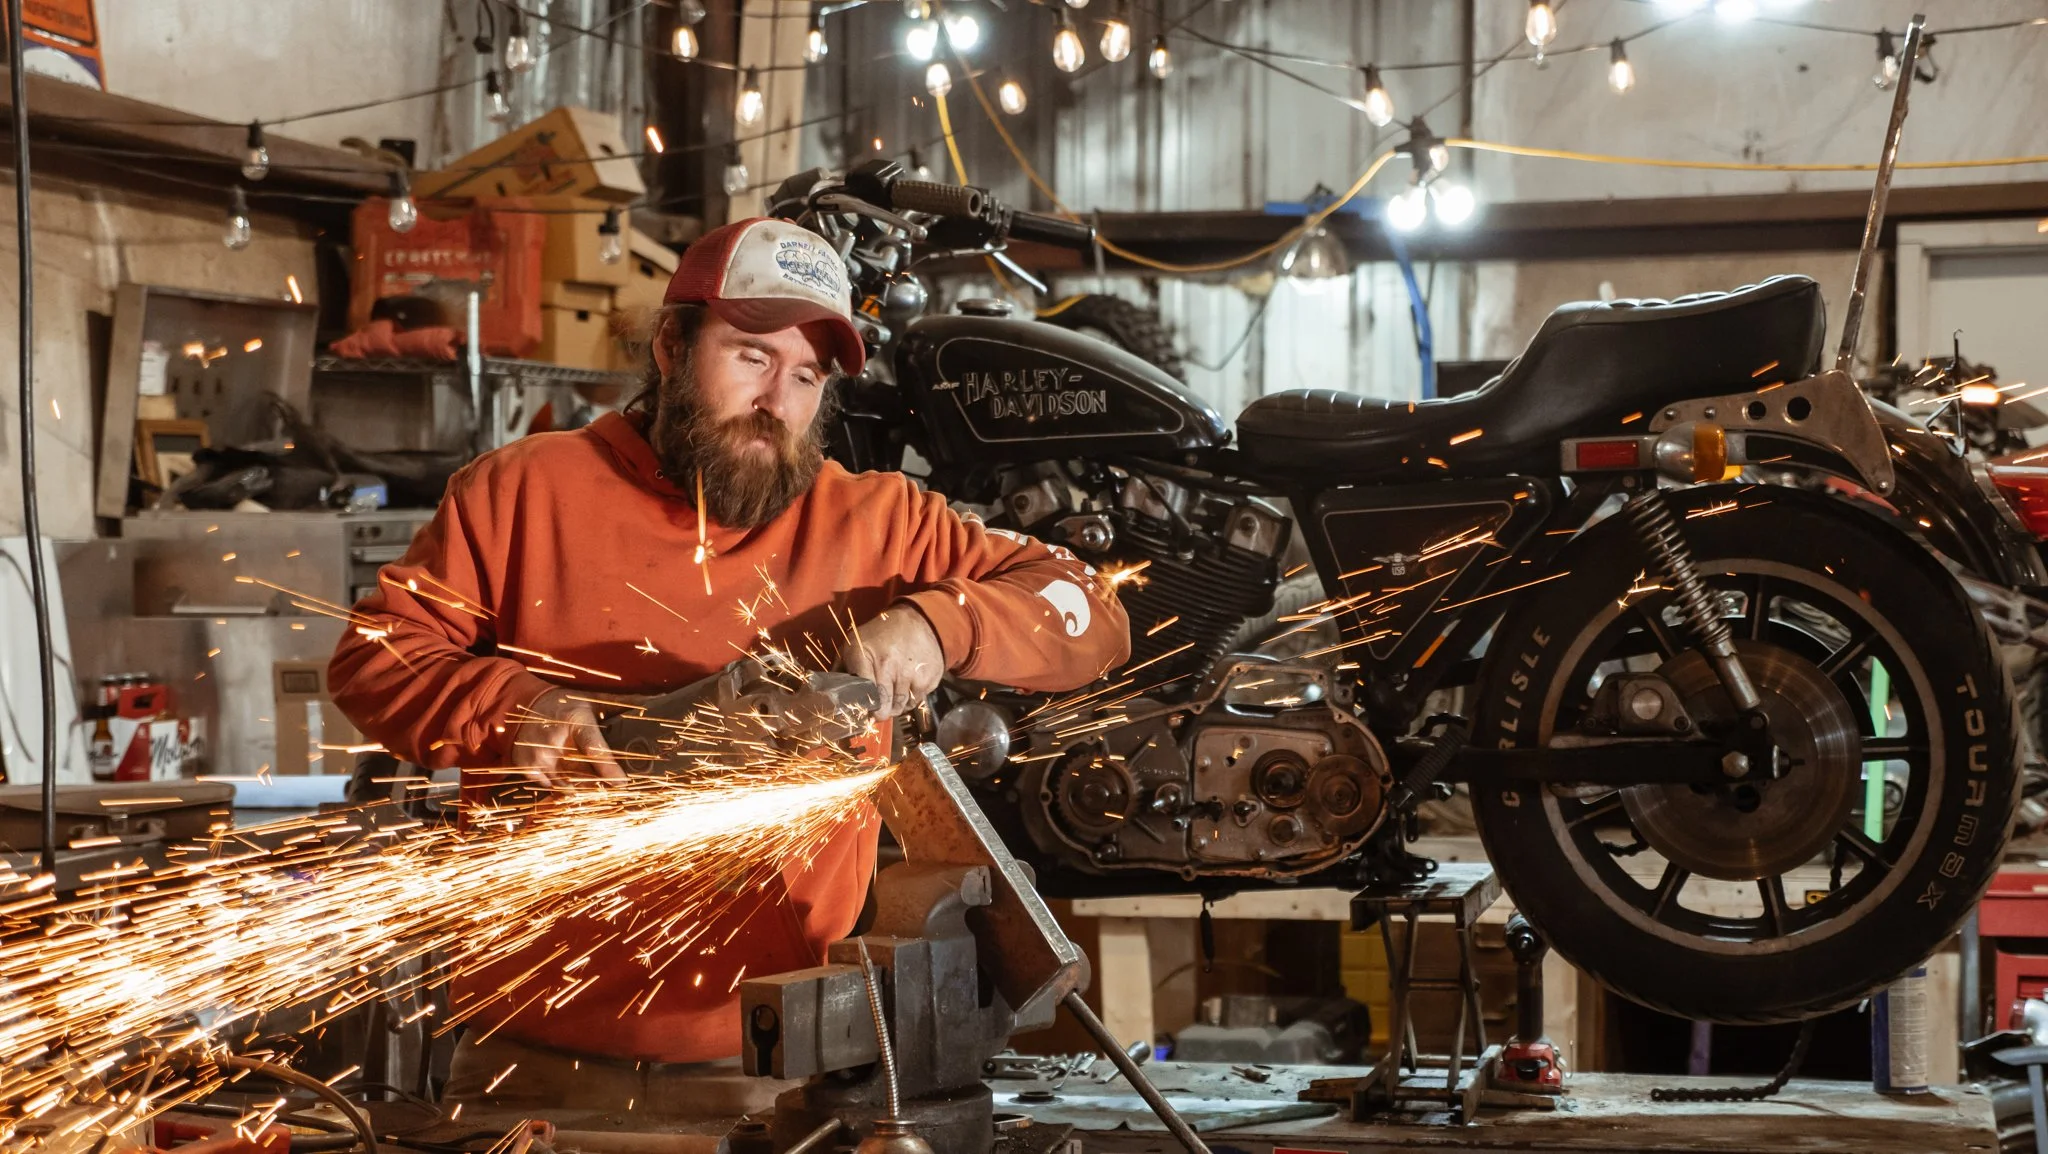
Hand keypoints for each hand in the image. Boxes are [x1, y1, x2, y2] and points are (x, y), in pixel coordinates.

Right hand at [510, 686, 625, 786]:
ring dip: (582, 790)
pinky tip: (572, 783)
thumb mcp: (593, 700)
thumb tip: (652, 700)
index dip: (609, 769)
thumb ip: (623, 702)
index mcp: (575, 722)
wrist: (527, 703)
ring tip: (595, 788)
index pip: (594, 750)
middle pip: (582, 775)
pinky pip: (550, 788)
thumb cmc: (567, 704)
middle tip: (612, 789)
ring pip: (566, 787)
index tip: (623, 783)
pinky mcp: (526, 767)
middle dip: (599, 785)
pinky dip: (563, 788)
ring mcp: (538, 756)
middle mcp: (553, 741)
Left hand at [841, 604, 946, 718]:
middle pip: (883, 708)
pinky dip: (911, 698)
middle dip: (879, 712)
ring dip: (896, 705)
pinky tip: (907, 684)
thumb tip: (829, 692)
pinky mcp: (928, 678)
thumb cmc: (880, 634)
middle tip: (878, 708)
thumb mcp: (854, 643)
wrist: (918, 619)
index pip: (862, 697)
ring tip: (893, 691)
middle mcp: (888, 666)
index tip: (863, 711)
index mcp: (864, 657)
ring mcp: (910, 674)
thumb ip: (841, 668)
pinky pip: (916, 701)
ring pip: (901, 708)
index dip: (863, 709)